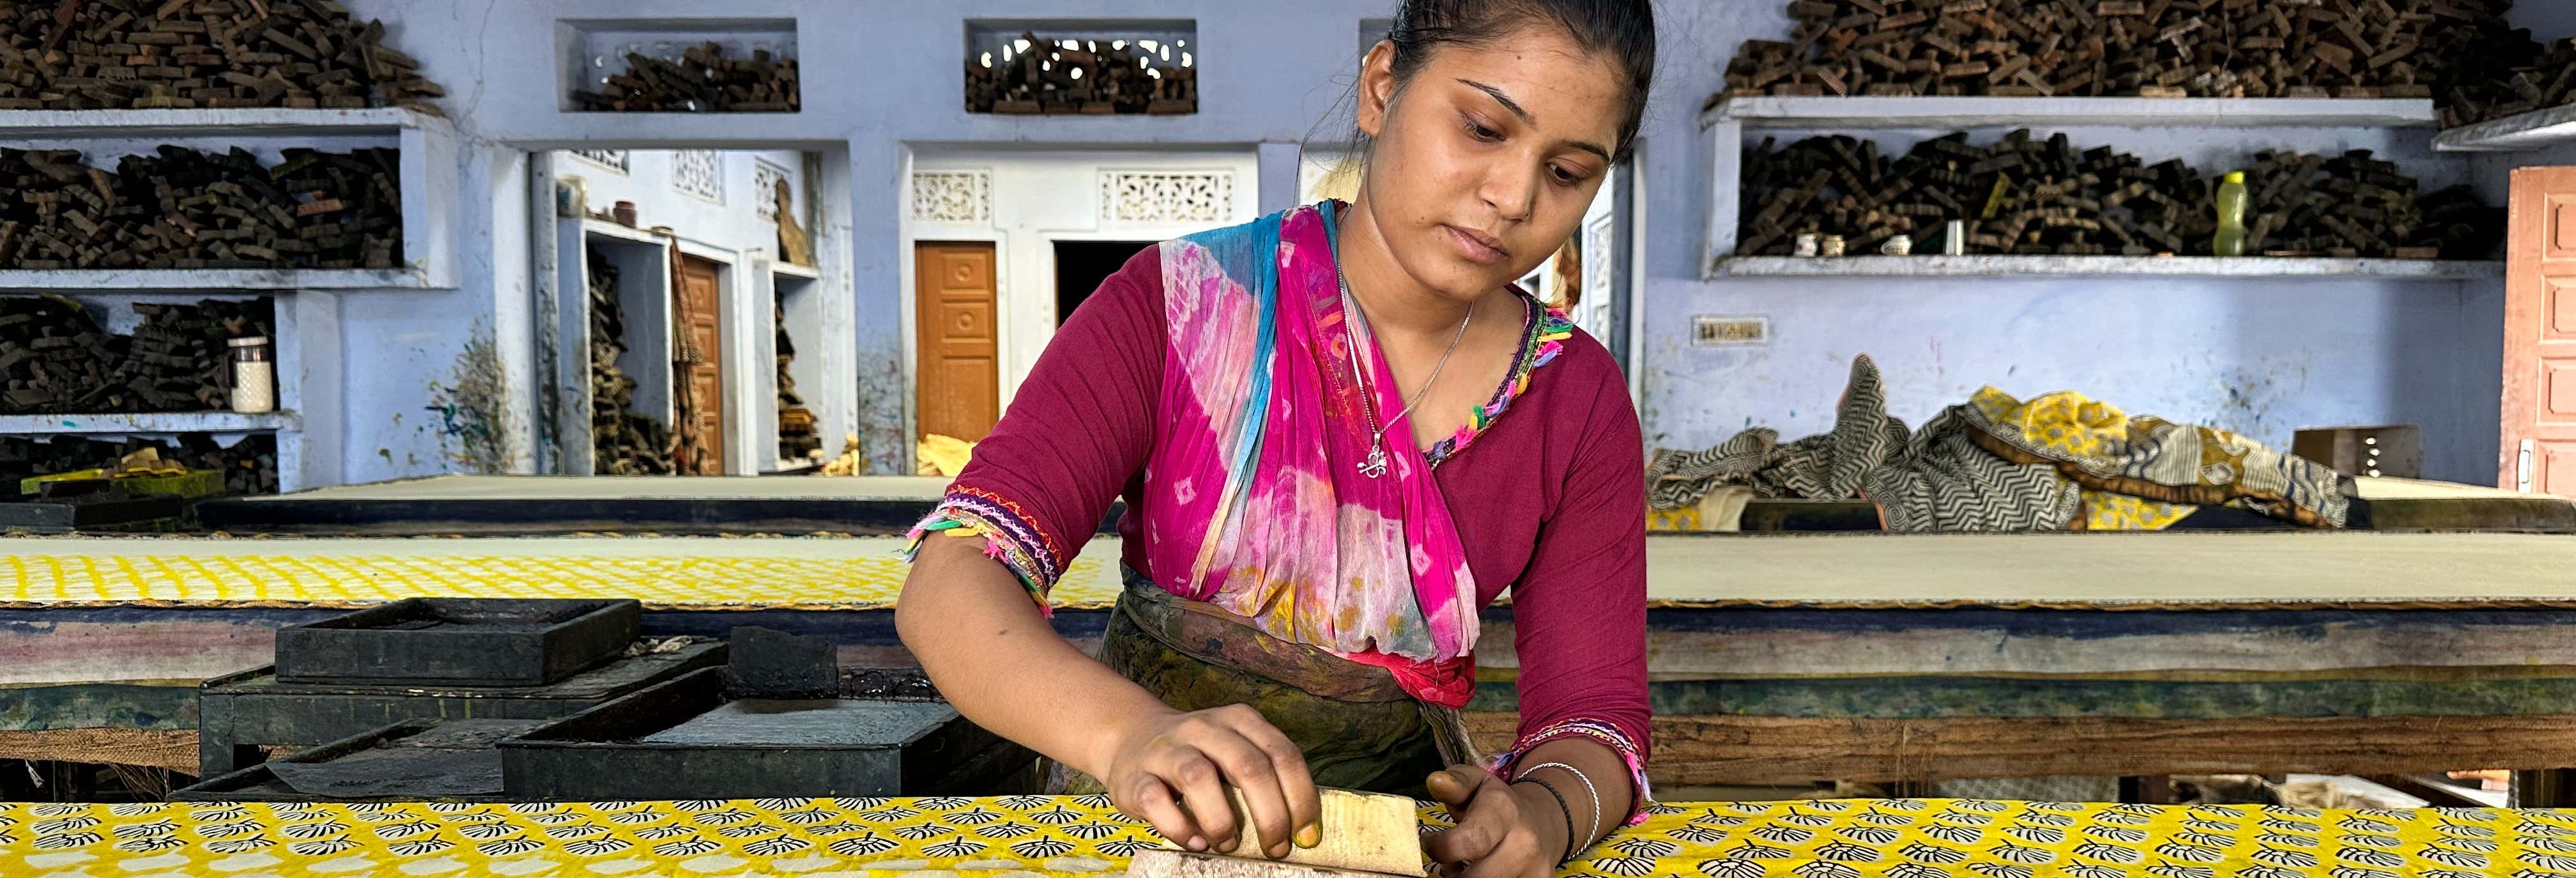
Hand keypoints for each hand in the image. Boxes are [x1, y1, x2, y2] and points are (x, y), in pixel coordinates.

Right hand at [1097, 703, 1320, 859]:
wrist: (1132, 738)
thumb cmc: (1199, 756)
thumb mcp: (1235, 751)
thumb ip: (1265, 776)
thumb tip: (1300, 828)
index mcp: (1239, 720)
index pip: (1283, 755)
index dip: (1301, 798)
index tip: (1306, 835)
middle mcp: (1204, 728)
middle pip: (1248, 766)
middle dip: (1270, 815)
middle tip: (1276, 847)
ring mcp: (1167, 750)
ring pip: (1199, 778)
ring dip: (1222, 820)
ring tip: (1229, 843)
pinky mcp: (1136, 776)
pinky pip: (1157, 802)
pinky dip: (1180, 828)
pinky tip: (1196, 841)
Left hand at [1423, 765, 1572, 877]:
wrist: (1544, 820)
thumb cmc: (1497, 803)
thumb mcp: (1476, 783)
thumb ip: (1455, 782)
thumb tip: (1435, 781)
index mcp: (1505, 812)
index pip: (1471, 841)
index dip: (1441, 848)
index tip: (1429, 843)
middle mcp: (1526, 843)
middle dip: (1453, 875)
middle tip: (1448, 862)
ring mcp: (1537, 870)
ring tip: (1466, 869)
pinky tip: (1484, 874)